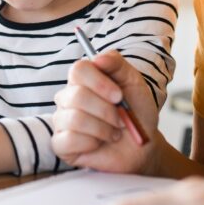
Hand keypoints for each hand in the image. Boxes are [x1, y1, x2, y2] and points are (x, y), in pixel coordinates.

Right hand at [51, 50, 160, 173]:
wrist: (143, 146)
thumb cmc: (136, 113)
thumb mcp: (134, 83)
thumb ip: (117, 64)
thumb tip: (98, 58)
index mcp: (83, 80)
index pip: (78, 70)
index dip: (100, 83)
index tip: (119, 96)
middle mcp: (67, 97)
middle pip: (77, 96)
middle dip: (106, 111)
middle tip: (121, 119)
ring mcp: (62, 120)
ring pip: (75, 119)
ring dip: (103, 129)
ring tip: (113, 132)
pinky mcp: (60, 144)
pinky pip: (69, 140)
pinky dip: (91, 143)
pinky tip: (98, 144)